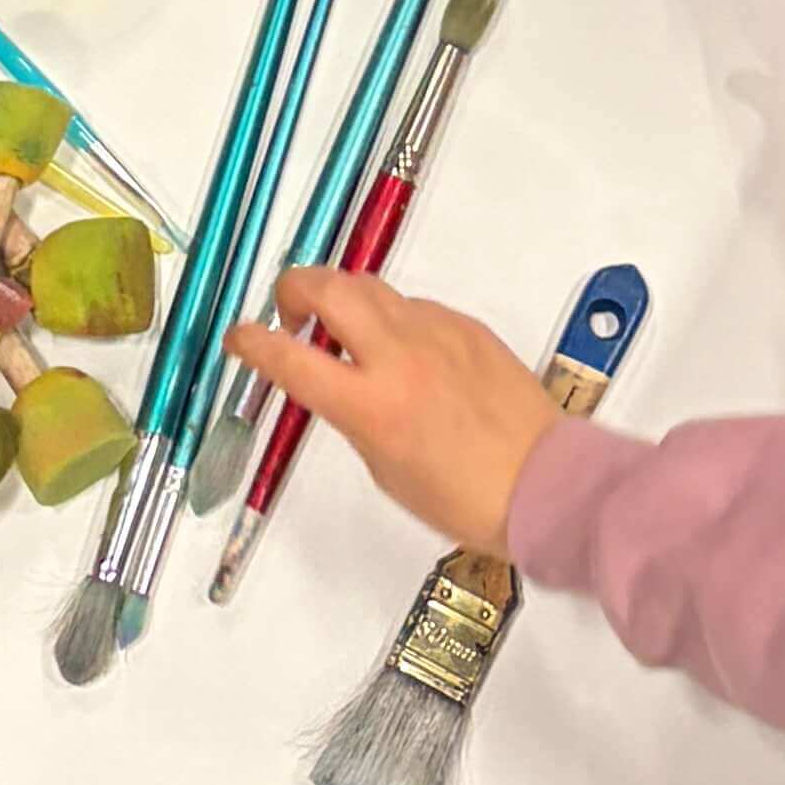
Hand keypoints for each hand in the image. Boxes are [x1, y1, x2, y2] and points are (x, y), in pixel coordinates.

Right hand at [226, 275, 559, 558]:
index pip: (289, 358)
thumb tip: (345, 384)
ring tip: (345, 330)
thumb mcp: (385, 469)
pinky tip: (405, 351)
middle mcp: (398, 355)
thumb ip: (355, 417)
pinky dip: (393, 318)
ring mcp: (436, 332)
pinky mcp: (468, 326)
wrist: (545, 483)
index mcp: (370, 405)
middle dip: (294, 290)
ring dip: (343, 298)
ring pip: (370, 286)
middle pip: (326, 287)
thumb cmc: (462, 498)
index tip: (239, 338)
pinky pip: (414, 306)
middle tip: (293, 317)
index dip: (251, 343)